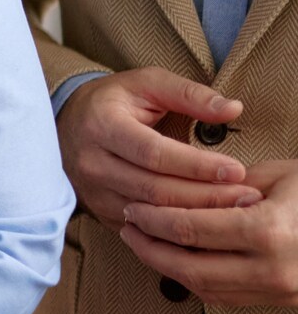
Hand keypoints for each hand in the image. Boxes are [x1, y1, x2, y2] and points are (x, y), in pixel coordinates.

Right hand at [57, 69, 256, 230]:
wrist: (67, 123)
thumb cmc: (115, 101)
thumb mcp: (147, 84)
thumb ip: (189, 94)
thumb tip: (232, 109)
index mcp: (102, 125)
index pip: (154, 153)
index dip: (197, 165)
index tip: (236, 170)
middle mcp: (91, 162)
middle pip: (155, 189)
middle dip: (205, 195)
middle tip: (247, 196)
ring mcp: (92, 191)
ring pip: (150, 213)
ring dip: (196, 215)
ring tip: (235, 210)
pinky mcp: (99, 210)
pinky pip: (142, 228)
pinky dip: (176, 229)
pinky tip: (205, 224)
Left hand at [122, 159, 297, 306]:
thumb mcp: (277, 175)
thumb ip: (226, 187)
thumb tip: (181, 192)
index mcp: (267, 230)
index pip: (188, 229)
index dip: (152, 219)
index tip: (132, 208)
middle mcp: (272, 267)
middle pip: (187, 266)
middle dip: (149, 248)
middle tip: (127, 229)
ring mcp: (280, 290)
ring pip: (202, 287)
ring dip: (166, 267)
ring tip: (145, 244)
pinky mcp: (283, 300)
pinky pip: (226, 297)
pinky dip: (195, 281)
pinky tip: (178, 261)